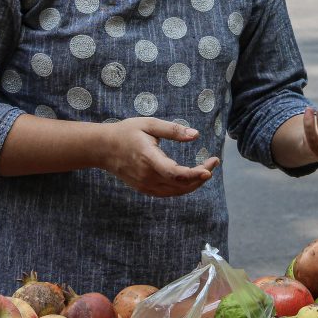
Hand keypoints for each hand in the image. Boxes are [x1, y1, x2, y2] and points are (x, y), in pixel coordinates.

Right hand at [100, 118, 219, 196]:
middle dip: (201, 176)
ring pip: (176, 191)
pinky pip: (169, 193)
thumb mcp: (149, 124)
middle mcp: (147, 176)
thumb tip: (196, 135)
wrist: (103, 148)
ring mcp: (145, 185)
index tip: (210, 167)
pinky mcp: (145, 189)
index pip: (175, 172)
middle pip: (180, 184)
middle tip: (214, 162)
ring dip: (194, 183)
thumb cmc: (127, 132)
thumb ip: (173, 130)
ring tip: (206, 168)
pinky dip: (183, 187)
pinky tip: (192, 177)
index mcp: (148, 158)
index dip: (194, 174)